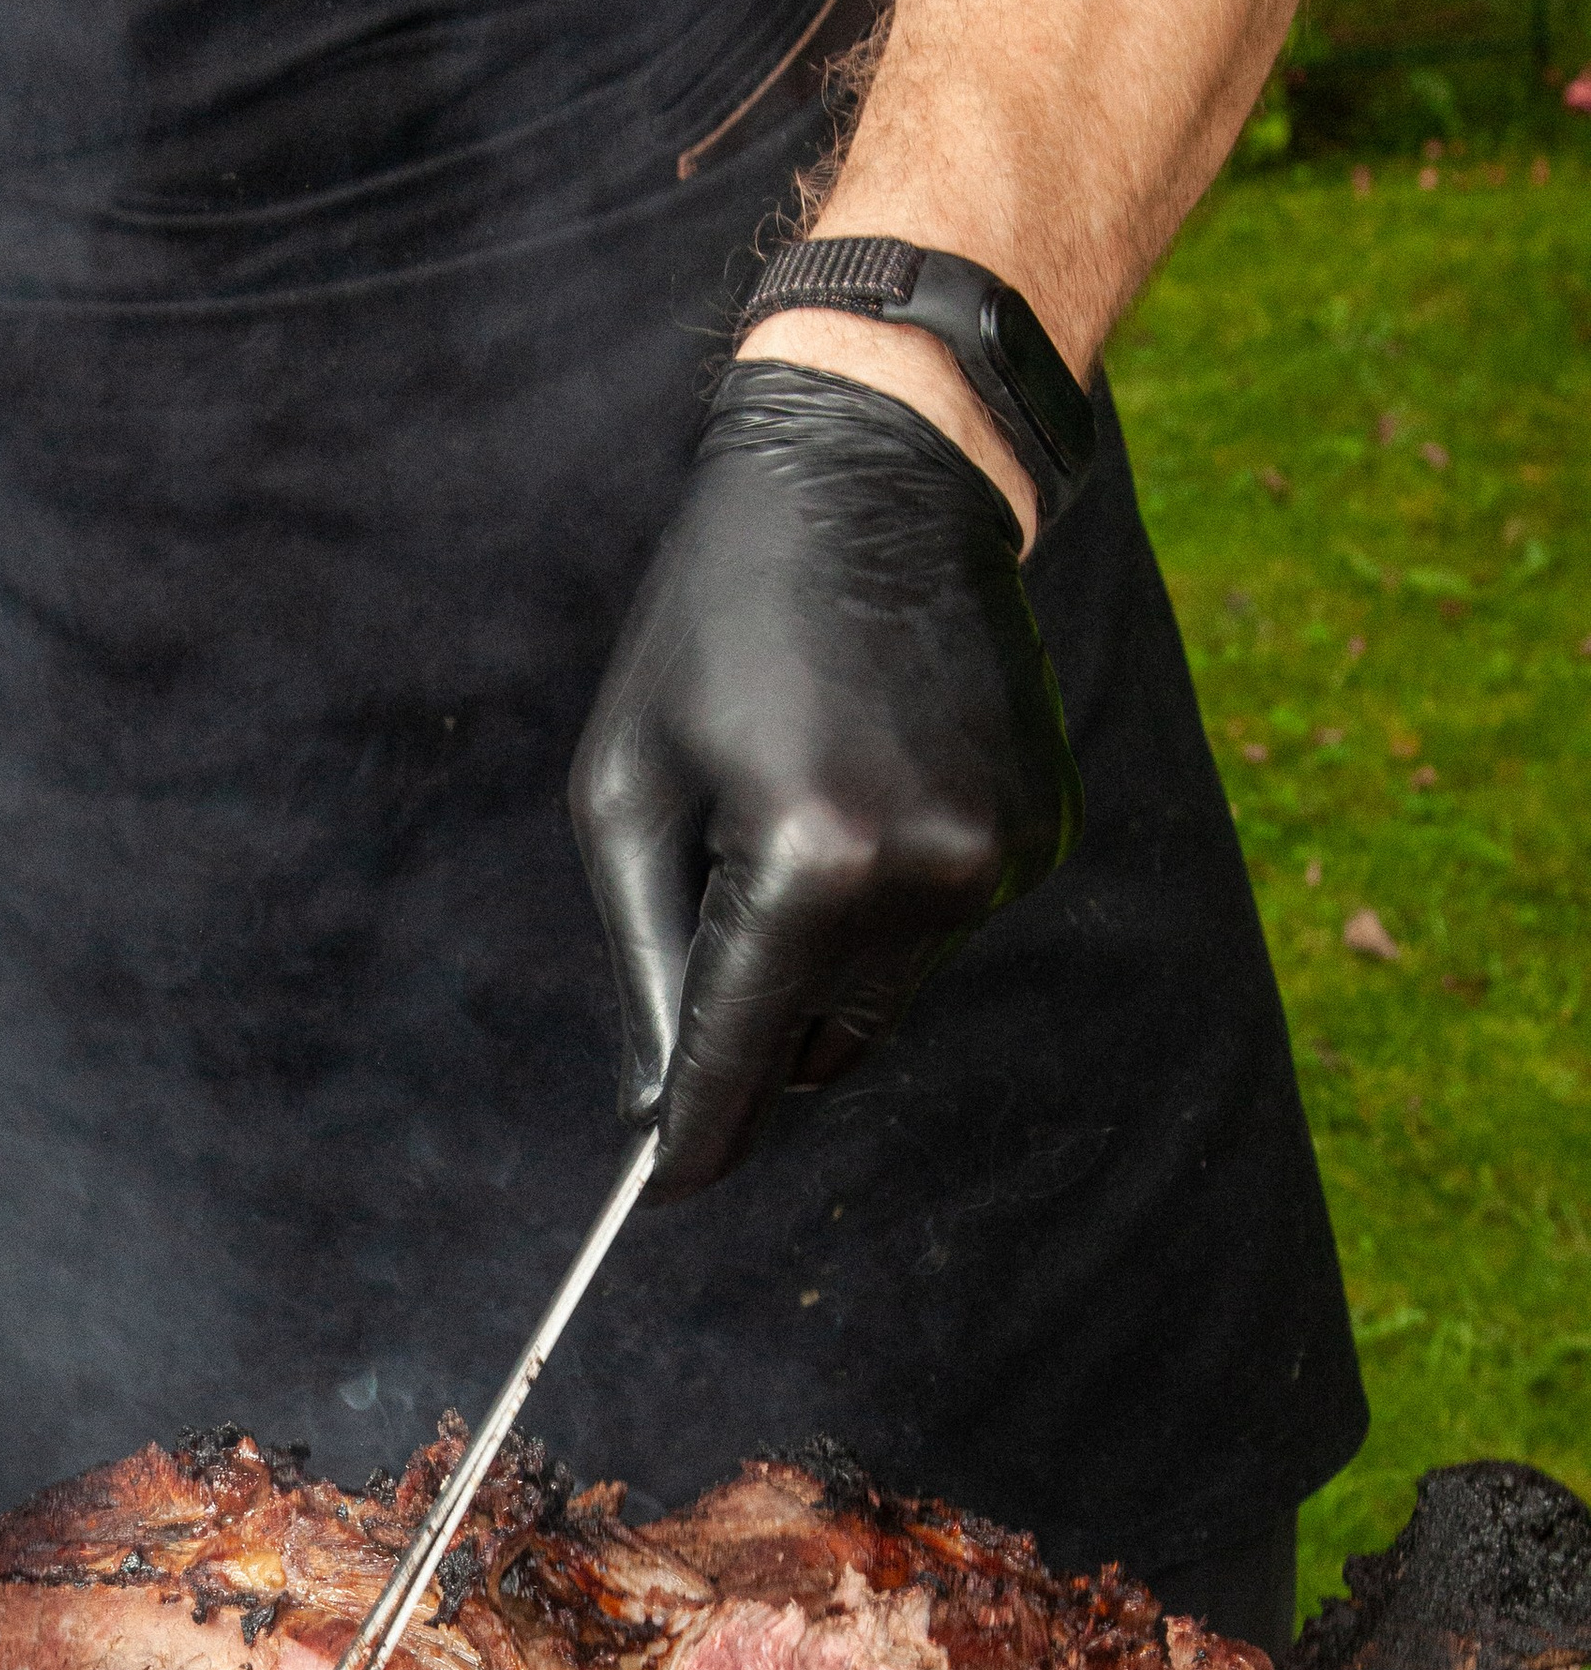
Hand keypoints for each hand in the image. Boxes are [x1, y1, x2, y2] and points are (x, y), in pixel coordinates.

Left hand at [569, 362, 1082, 1202]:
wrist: (883, 476)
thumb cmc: (716, 624)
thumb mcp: (628, 788)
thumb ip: (645, 959)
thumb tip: (660, 1103)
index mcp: (808, 864)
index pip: (740, 1057)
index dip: (694, 1135)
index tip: (659, 1194)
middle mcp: (925, 879)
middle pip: (817, 1048)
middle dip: (756, 1025)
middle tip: (713, 913)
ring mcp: (1001, 861)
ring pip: (881, 997)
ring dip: (825, 953)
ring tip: (798, 800)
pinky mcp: (1042, 836)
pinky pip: (941, 928)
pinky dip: (893, 896)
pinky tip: (872, 774)